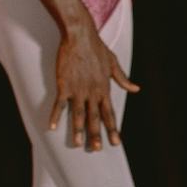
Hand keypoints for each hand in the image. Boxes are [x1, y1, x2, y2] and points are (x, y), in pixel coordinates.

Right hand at [49, 22, 137, 150]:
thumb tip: (135, 89)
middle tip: (96, 150)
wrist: (80, 36)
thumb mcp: (113, 63)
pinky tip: (51, 127)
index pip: (110, 113)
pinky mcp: (64, 85)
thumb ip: (123, 79)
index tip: (115, 142)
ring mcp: (78, 90)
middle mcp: (92, 92)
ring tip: (77, 144)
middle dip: (96, 135)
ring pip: (78, 115)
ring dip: (78, 130)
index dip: (112, 129)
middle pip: (94, 118)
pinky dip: (55, 116)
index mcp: (104, 89)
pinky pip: (60, 104)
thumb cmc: (97, 48)